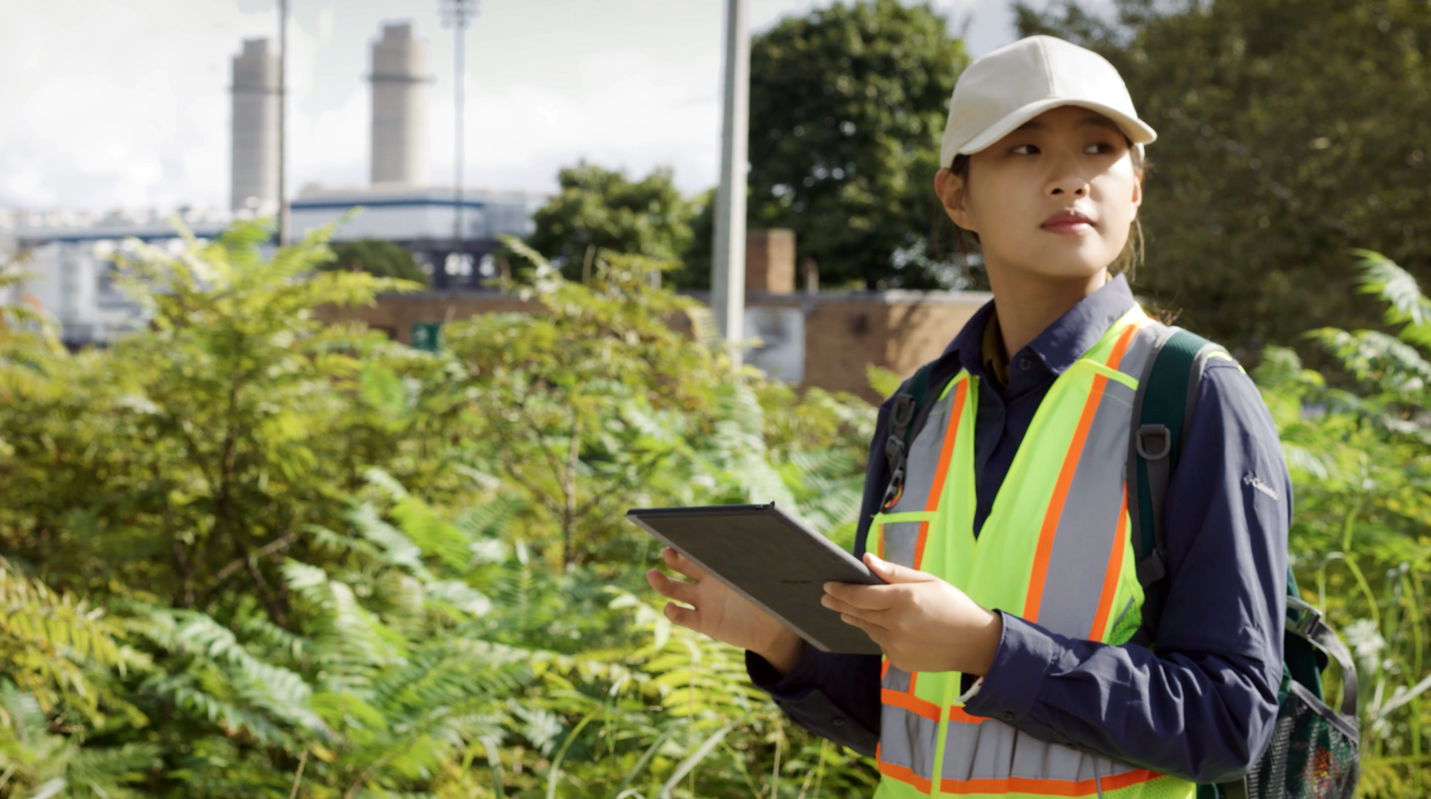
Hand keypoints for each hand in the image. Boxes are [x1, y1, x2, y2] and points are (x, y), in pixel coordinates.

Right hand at [646, 547, 804, 673]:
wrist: (773, 629)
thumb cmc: (771, 597)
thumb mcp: (770, 579)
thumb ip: (766, 563)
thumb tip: (776, 544)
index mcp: (721, 566)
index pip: (702, 551)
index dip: (690, 542)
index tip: (680, 531)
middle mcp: (707, 581)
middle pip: (683, 566)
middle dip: (674, 557)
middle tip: (669, 551)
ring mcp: (703, 601)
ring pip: (676, 590)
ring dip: (662, 582)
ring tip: (652, 575)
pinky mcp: (704, 622)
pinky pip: (685, 617)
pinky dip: (674, 613)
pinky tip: (669, 608)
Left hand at [822, 553, 1002, 674]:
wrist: (976, 643)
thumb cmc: (953, 605)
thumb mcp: (928, 581)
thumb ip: (894, 572)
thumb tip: (866, 559)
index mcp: (905, 600)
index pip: (861, 594)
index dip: (841, 589)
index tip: (827, 584)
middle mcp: (897, 624)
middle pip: (858, 612)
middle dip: (839, 602)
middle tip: (825, 596)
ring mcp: (897, 645)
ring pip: (867, 628)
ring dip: (854, 617)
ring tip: (843, 609)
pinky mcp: (899, 660)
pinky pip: (880, 642)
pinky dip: (876, 632)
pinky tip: (876, 625)